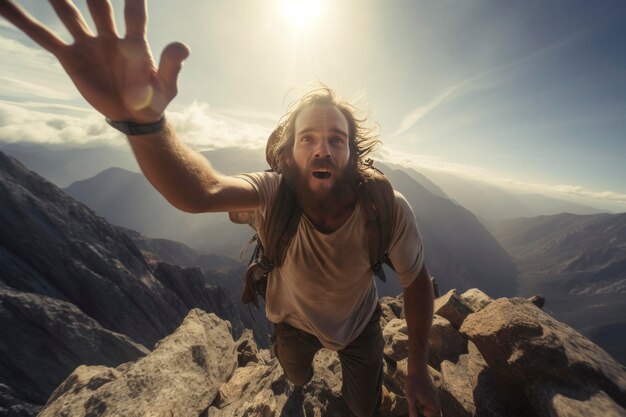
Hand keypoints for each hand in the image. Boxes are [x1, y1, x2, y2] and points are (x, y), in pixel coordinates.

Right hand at [0, 0, 188, 122]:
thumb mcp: (166, 86)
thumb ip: (171, 66)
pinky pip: (44, 37)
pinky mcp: (70, 58)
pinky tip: (4, 5)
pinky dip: (24, 21)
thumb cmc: (155, 100)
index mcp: (135, 42)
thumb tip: (183, 46)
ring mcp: (88, 44)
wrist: (135, 116)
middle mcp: (109, 35)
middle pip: (97, 3)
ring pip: (67, 12)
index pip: (133, 13)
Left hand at [406, 369, 440, 416]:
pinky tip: (419, 387)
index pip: (428, 414)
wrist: (417, 370)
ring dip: (423, 400)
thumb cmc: (413, 385)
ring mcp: (436, 394)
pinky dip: (424, 394)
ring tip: (418, 391)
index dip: (421, 409)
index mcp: (433, 404)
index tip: (417, 401)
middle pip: (429, 409)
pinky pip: (429, 396)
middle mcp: (437, 399)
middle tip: (417, 396)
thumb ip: (413, 410)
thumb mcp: (411, 399)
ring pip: (429, 402)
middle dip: (422, 405)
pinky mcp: (434, 389)